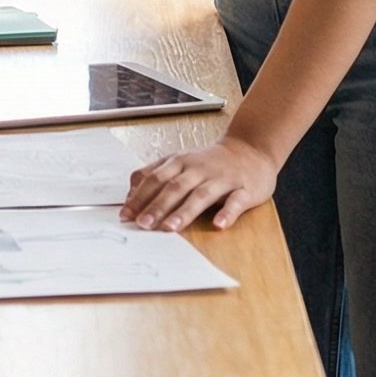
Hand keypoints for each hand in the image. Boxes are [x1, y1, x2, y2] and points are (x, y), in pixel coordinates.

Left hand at [122, 136, 278, 231]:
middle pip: (174, 188)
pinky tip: (219, 225)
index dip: (139, 197)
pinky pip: (235, 202)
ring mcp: (222, 179)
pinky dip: (227, 213)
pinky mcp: (244, 189)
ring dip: (184, 212)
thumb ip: (155, 175)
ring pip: (201, 195)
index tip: (125, 215)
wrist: (250, 148)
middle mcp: (198, 169)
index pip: (155, 179)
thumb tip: (130, 195)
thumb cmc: (209, 161)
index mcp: (180, 163)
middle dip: (157, 207)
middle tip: (143, 225)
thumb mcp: (179, 162)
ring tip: (170, 228)